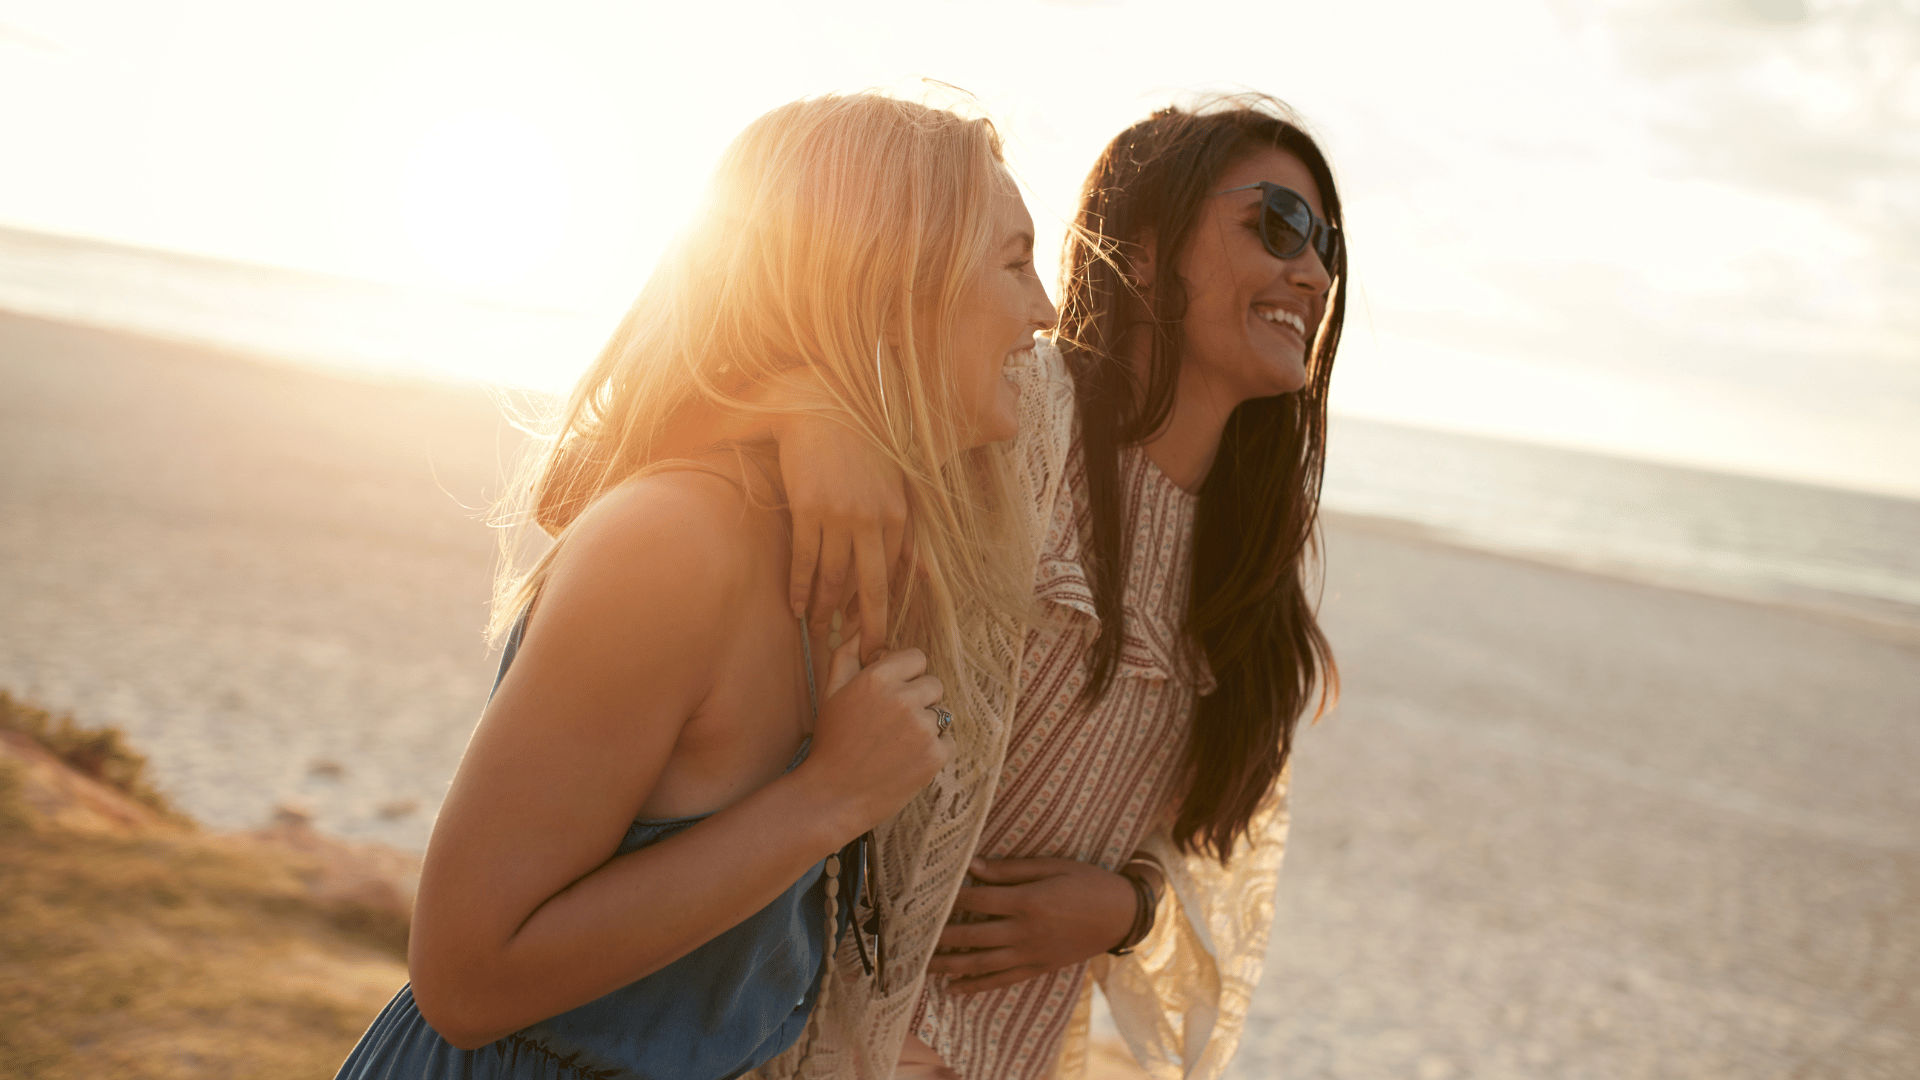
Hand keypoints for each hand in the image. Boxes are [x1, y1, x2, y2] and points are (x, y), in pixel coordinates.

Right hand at [771, 409, 910, 662]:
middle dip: (867, 628)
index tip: (877, 633)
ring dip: (825, 611)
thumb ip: (905, 528)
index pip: (891, 576)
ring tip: (819, 633)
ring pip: (832, 578)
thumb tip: (924, 573)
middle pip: (869, 588)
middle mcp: (872, 520)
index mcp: (897, 516)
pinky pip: (805, 560)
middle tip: (864, 656)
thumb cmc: (861, 448)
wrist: (823, 410)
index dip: (882, 609)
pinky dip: (800, 588)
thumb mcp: (895, 485)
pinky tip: (796, 607)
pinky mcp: (809, 510)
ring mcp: (839, 516)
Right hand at [797, 622, 951, 835]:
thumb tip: (861, 629)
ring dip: (925, 727)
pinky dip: (933, 751)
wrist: (832, 795)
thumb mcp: (831, 692)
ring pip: (941, 714)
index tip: (892, 694)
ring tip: (896, 745)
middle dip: (918, 700)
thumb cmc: (832, 742)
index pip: (918, 658)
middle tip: (892, 724)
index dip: (906, 676)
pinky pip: (949, 741)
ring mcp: (923, 728)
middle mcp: (904, 698)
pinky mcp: (935, 756)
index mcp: (878, 677)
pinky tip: (906, 760)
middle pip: (934, 684)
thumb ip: (847, 654)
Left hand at [924, 857, 1138, 993]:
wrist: (1122, 915)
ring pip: (981, 963)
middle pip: (972, 935)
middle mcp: (1025, 931)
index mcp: (1028, 901)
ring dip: (949, 965)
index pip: (978, 900)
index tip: (926, 895)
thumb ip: (1011, 870)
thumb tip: (974, 868)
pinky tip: (955, 988)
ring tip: (922, 965)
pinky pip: (1002, 980)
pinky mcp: (1038, 967)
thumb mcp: (1052, 866)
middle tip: (910, 935)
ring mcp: (1031, 953)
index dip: (950, 898)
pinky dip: (976, 985)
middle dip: (939, 936)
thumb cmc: (1088, 882)